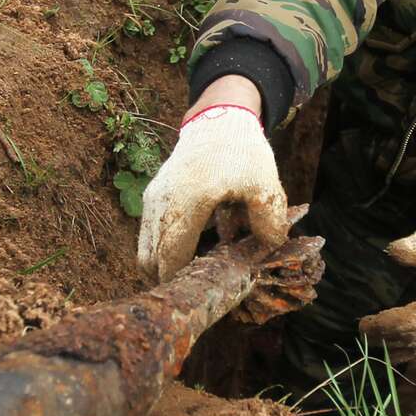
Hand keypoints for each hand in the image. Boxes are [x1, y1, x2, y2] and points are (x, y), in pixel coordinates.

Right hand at [136, 104, 287, 281]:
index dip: (182, 285)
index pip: (169, 261)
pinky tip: (195, 246)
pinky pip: (150, 235)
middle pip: (150, 263)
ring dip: (167, 264)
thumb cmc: (241, 151)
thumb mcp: (264, 184)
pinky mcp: (151, 197)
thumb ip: (269, 220)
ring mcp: (151, 201)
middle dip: (172, 280)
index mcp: (185, 205)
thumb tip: (269, 248)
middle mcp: (160, 205)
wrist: (218, 120)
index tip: (202, 295)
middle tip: (202, 286)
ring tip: (199, 268)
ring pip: (146, 251)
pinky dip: (165, 248)